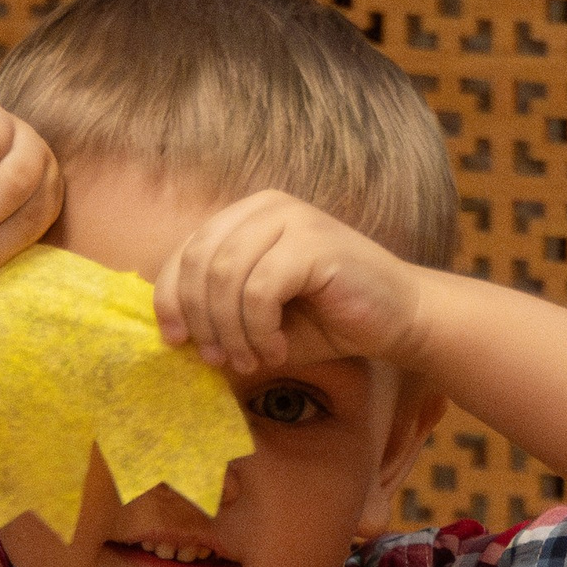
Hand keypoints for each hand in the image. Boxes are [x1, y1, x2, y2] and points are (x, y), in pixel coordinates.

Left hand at [153, 191, 431, 381]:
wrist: (397, 319)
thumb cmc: (328, 320)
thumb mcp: (258, 317)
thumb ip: (217, 312)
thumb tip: (169, 331)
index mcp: (246, 216)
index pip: (186, 251)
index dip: (170, 298)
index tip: (175, 341)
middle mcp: (265, 207)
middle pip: (199, 263)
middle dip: (201, 320)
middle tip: (218, 359)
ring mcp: (291, 218)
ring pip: (225, 277)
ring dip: (231, 331)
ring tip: (251, 360)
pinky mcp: (313, 242)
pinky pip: (259, 290)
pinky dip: (259, 330)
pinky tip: (276, 349)